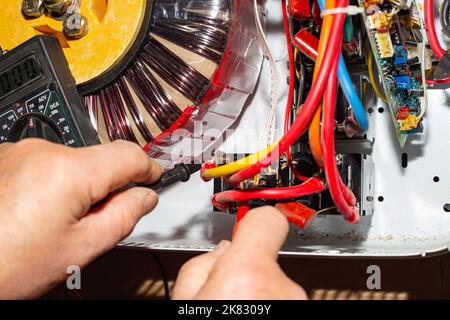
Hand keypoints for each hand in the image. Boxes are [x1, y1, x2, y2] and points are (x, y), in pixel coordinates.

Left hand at [0, 139, 162, 298]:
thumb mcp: (80, 249)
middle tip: (106, 216)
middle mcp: (41, 151)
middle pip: (99, 158)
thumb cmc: (6, 266)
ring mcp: (17, 152)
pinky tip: (43, 212)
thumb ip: (123, 217)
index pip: (127, 155)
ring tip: (64, 222)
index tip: (154, 175)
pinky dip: (56, 182)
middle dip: (111, 183)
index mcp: (67, 171)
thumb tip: (144, 197)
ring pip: (73, 161)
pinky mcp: (3, 160)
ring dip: (82, 184)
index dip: (148, 167)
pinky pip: (46, 164)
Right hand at [172, 206, 307, 299]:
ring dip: (256, 291)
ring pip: (273, 281)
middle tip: (223, 291)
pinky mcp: (304, 308)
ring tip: (234, 308)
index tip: (248, 221)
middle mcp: (280, 285)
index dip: (253, 217)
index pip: (267, 219)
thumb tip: (218, 253)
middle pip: (263, 255)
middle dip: (245, 268)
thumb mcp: (185, 302)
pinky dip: (267, 302)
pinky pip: (282, 297)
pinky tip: (248, 313)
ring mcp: (295, 300)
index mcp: (246, 272)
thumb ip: (200, 267)